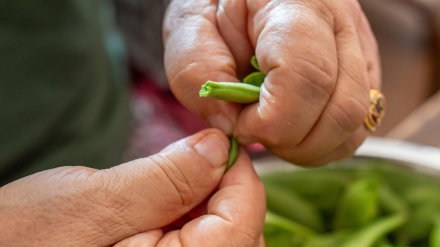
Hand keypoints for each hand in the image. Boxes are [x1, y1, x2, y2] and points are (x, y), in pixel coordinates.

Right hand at [0, 129, 265, 246]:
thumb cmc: (22, 241)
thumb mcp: (96, 202)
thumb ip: (167, 178)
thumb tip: (219, 146)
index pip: (244, 218)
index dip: (239, 172)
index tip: (220, 142)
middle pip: (244, 235)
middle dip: (227, 192)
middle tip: (194, 162)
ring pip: (228, 244)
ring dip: (211, 209)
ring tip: (171, 191)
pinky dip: (196, 227)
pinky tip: (166, 213)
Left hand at [163, 0, 379, 165]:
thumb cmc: (216, 6)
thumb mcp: (189, 28)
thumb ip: (200, 75)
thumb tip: (232, 126)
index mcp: (298, 3)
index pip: (307, 78)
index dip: (273, 121)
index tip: (240, 125)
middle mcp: (342, 22)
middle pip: (343, 108)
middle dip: (293, 141)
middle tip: (255, 132)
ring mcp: (360, 47)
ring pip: (356, 122)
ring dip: (311, 145)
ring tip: (273, 131)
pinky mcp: (364, 69)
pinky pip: (358, 123)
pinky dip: (324, 140)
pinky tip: (293, 128)